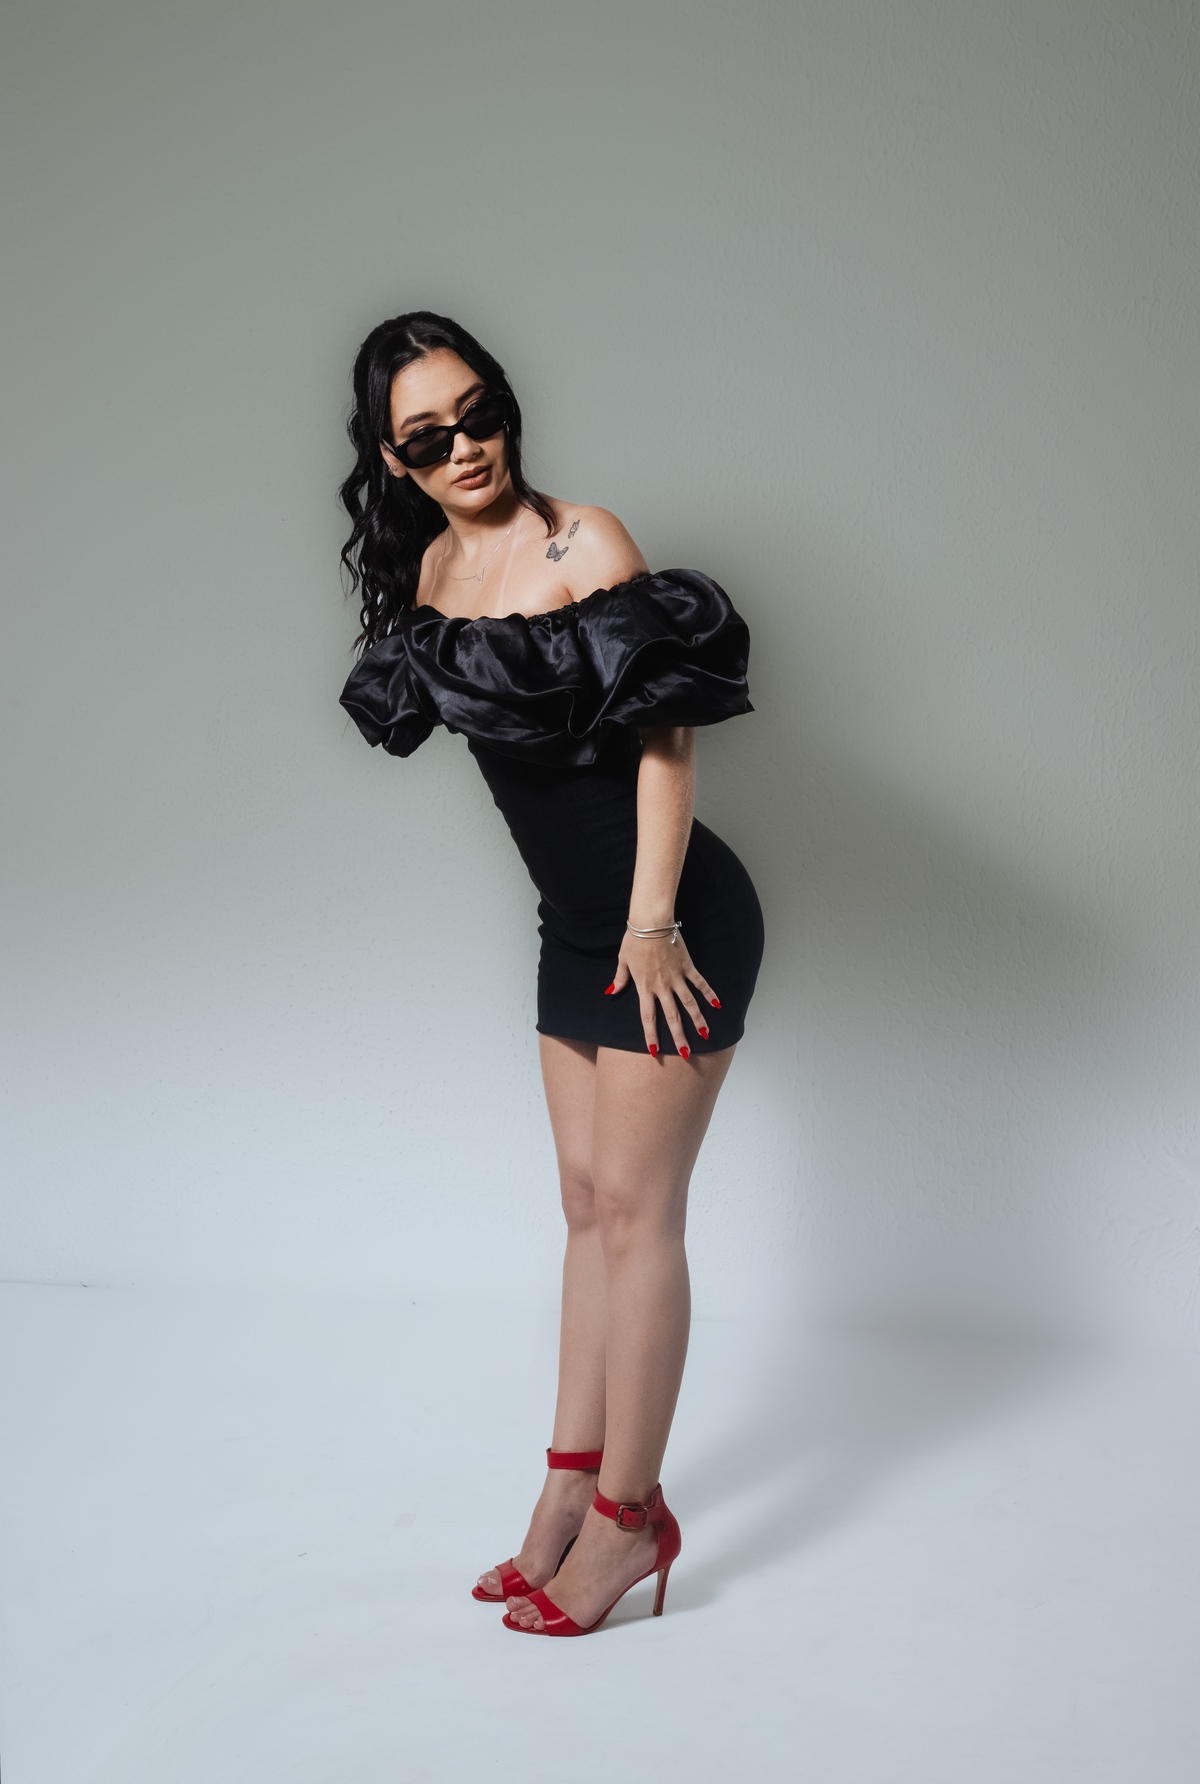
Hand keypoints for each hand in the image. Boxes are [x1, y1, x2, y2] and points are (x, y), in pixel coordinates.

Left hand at [608, 930, 719, 1057]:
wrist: (651, 922)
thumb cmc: (634, 940)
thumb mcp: (622, 960)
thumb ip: (620, 979)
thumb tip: (612, 991)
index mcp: (645, 987)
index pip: (648, 1017)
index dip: (651, 1035)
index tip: (655, 1051)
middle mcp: (662, 986)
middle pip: (672, 1016)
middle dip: (679, 1036)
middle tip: (686, 1053)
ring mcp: (677, 977)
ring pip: (689, 1003)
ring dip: (698, 1020)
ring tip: (705, 1034)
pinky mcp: (687, 966)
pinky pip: (700, 983)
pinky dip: (709, 994)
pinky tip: (718, 1005)